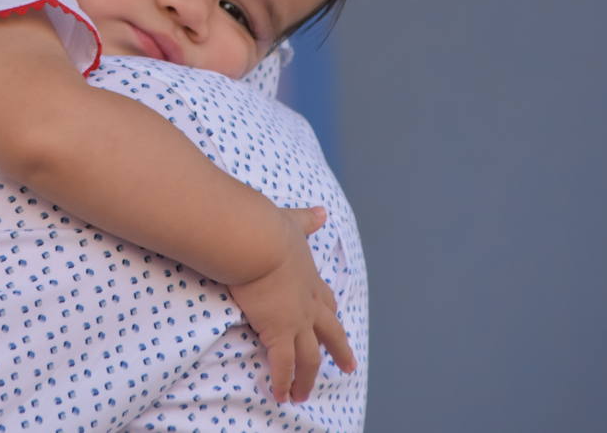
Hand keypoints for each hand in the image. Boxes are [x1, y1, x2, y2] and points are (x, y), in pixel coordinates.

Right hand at [226, 205, 356, 402]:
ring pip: (310, 357)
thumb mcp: (291, 222)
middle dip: (340, 350)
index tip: (336, 323)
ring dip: (307, 378)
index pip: (325, 300)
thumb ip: (306, 220)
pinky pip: (283, 364)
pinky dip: (283, 381)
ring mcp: (296, 320)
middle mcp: (308, 303)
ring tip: (303, 395)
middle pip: (330, 333)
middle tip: (349, 367)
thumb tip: (322, 211)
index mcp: (309, 277)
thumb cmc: (268, 229)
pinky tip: (281, 395)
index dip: (331, 313)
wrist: (257, 241)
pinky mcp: (278, 331)